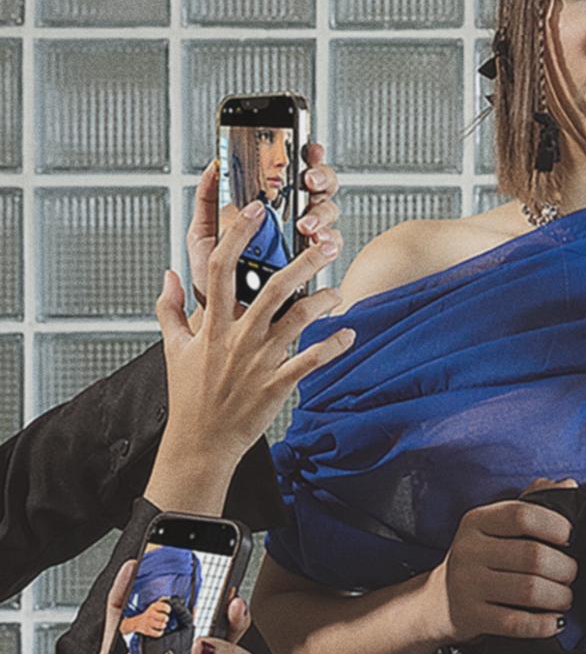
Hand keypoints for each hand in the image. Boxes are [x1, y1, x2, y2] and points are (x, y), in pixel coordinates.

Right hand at [128, 598, 171, 637]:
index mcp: (154, 607)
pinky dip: (160, 633)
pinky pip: (156, 633)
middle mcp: (151, 614)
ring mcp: (148, 622)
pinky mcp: (147, 630)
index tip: (168, 611)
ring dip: (163, 625)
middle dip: (166, 618)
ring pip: (161, 625)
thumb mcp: (155, 605)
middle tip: (165, 619)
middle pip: (164, 617)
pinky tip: (160, 630)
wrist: (138, 622)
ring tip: (163, 624)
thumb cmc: (151, 613)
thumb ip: (162, 601)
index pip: (164, 606)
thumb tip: (169, 598)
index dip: (167, 609)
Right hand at [155, 206, 355, 469]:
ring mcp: (258, 361)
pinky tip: (348, 334)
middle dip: (302, 262)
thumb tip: (168, 275)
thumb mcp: (172, 348)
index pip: (222, 268)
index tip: (258, 211)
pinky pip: (310, 361)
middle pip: (271, 287)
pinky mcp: (277, 385)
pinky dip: (332, 347)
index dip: (240, 235)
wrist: (200, 442)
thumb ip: (169, 308)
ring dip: (322, 302)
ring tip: (338, 291)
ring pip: (296, 320)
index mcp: (212, 324)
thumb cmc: (190, 396)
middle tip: (327, 243)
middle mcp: (236, 338)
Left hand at [188, 140, 342, 306]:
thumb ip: (206, 200)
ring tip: (306, 223)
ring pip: (329, 214)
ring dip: (321, 213)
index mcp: (268, 207)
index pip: (294, 171)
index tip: (307, 148)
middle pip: (320, 187)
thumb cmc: (214, 280)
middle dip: (320, 178)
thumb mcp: (203, 235)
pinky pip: (332, 247)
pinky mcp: (314, 265)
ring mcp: (305, 241)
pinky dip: (331, 242)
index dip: (307, 155)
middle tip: (307, 181)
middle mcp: (291, 219)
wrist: (222, 318)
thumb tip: (212, 166)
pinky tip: (322, 243)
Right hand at [427, 477, 578, 645]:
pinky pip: (516, 622)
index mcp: (477, 521)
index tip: (570, 537)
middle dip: (564, 568)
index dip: (555, 525)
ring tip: (565, 597)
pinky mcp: (471, 616)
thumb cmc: (480, 557)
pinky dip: (543, 624)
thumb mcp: (495, 524)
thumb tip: (568, 485)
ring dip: (559, 596)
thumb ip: (532, 502)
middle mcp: (469, 550)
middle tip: (571, 573)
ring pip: (529, 590)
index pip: (522, 515)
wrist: (437, 601)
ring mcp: (467, 585)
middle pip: (533, 556)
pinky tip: (554, 621)